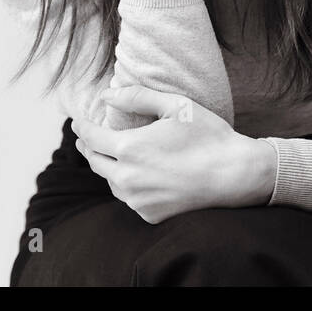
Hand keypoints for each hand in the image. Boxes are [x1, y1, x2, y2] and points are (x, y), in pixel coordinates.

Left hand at [72, 84, 277, 224]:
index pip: (91, 138)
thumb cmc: (207, 136)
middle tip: (86, 138)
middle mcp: (128, 179)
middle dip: (89, 148)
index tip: (77, 121)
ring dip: (108, 168)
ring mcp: (138, 201)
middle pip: (96, 162)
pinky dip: (129, 185)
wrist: (235, 176)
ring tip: (112, 156)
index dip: (81, 127)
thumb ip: (137, 96)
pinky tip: (138, 175)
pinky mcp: (151, 215)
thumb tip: (106, 95)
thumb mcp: (175, 106)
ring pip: (111, 183)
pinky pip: (130, 198)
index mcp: (130, 149)